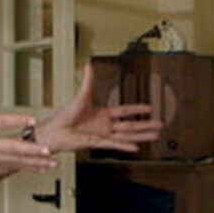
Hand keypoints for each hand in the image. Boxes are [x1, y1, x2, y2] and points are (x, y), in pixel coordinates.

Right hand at [0, 65, 57, 172]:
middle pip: (9, 147)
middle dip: (29, 149)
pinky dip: (27, 167)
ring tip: (51, 161)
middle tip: (46, 149)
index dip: (16, 122)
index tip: (32, 120)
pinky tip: (42, 168)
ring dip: (34, 162)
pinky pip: (11, 167)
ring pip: (13, 160)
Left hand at [37, 63, 162, 153]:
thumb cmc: (63, 116)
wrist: (53, 131)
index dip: (137, 109)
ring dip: (141, 135)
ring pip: (126, 135)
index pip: (124, 111)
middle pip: (130, 125)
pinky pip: (114, 144)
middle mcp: (104, 125)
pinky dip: (125, 146)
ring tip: (155, 135)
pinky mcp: (97, 143)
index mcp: (102, 114)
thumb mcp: (80, 96)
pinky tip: (136, 147)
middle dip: (146, 124)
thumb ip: (88, 81)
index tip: (149, 108)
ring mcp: (102, 135)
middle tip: (160, 124)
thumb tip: (89, 65)